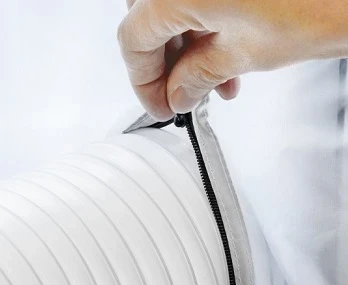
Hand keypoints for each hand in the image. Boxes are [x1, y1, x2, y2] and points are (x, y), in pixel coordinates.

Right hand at [118, 0, 347, 118]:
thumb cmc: (321, 0)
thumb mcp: (244, 53)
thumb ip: (196, 77)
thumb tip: (177, 94)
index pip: (133, 40)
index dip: (143, 82)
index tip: (159, 104)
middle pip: (148, 18)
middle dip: (163, 62)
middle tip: (179, 90)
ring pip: (173, 5)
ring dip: (186, 45)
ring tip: (212, 79)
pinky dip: (204, 21)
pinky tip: (222, 49)